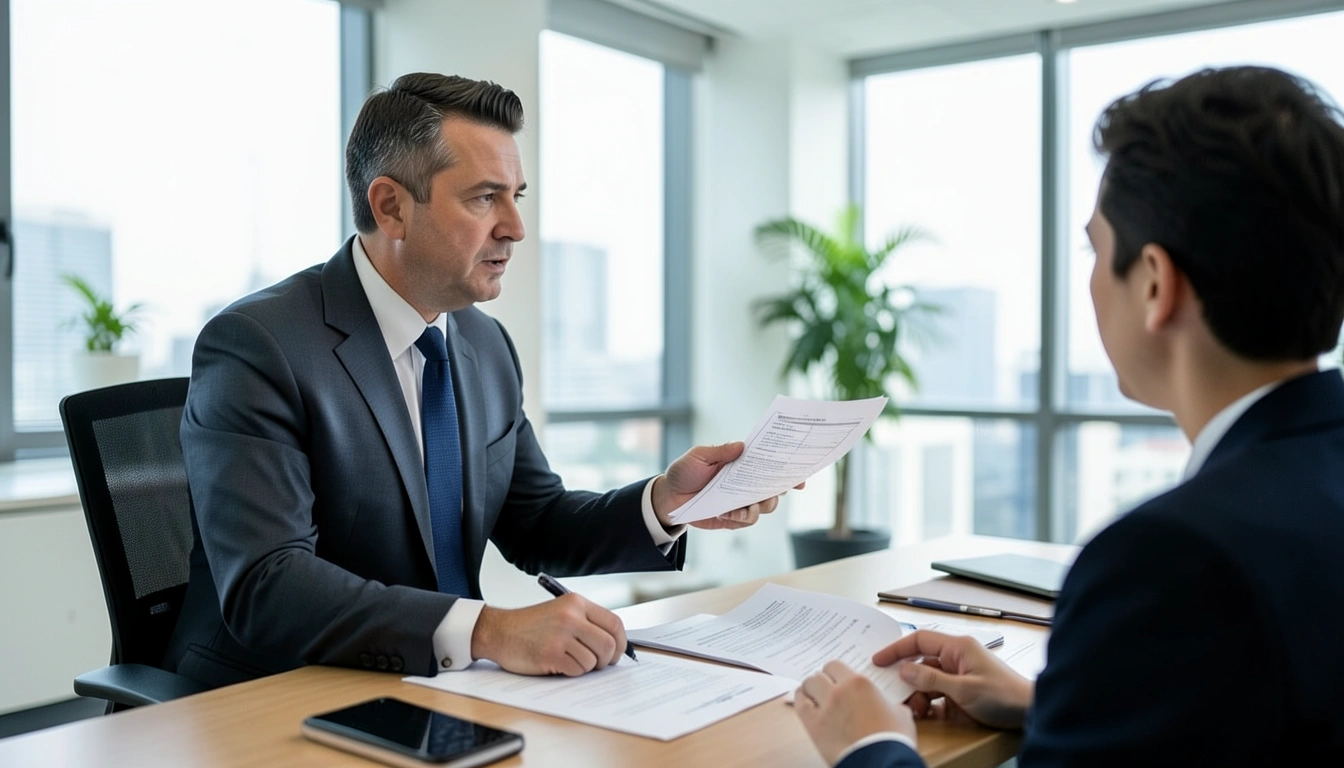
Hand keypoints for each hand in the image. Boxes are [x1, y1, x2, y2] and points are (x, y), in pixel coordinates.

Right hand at [470, 594, 626, 675]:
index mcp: (576, 603)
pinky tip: (558, 664)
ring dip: (585, 667)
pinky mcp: (551, 654)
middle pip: (608, 644)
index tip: (617, 653)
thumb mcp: (561, 611)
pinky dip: (571, 672)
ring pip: (593, 661)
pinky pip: (577, 670)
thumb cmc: (531, 626)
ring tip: (570, 660)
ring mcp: (561, 635)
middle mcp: (571, 616)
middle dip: (606, 660)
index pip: (614, 623)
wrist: (499, 631)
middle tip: (598, 664)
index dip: (621, 642)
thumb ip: (587, 622)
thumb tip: (615, 645)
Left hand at [651, 442, 794, 529]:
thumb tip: (741, 445)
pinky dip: (741, 517)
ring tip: (744, 505)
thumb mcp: (698, 457)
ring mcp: (741, 502)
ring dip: (759, 506)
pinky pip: (748, 520)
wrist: (668, 499)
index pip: (769, 464)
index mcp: (741, 464)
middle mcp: (746, 483)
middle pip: (774, 488)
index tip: (801, 475)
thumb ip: (720, 452)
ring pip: (765, 507)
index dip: (788, 470)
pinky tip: (727, 513)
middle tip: (775, 490)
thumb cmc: (684, 472)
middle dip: (779, 490)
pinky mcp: (733, 518)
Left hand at [796, 660, 916, 765]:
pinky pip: (800, 705)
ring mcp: (825, 707)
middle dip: (822, 680)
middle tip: (826, 689)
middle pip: (819, 675)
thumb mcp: (900, 713)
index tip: (836, 679)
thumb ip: (889, 703)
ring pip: (807, 686)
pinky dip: (801, 701)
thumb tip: (889, 707)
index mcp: (859, 683)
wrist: (882, 761)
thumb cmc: (893, 739)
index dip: (834, 673)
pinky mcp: (814, 726)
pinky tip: (806, 704)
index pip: (835, 666)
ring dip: (810, 689)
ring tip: (814, 696)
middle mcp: (838, 691)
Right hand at [880, 630, 1032, 729]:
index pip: (919, 639)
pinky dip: (928, 704)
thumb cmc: (1005, 696)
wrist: (1030, 713)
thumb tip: (905, 671)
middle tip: (893, 691)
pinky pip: (937, 694)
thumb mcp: (964, 689)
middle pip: (920, 662)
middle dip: (906, 678)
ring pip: (926, 681)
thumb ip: (932, 679)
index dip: (896, 649)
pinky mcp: (961, 692)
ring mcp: (958, 675)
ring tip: (916, 709)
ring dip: (917, 695)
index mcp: (957, 647)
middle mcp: (956, 658)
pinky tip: (925, 713)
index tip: (878, 660)